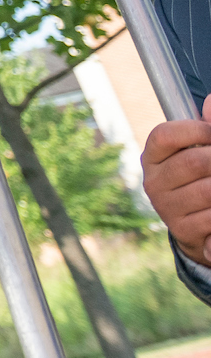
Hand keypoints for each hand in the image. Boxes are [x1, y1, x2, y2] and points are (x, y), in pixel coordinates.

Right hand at [142, 101, 210, 261]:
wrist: (201, 227)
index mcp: (153, 156)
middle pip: (194, 162)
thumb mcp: (202, 149)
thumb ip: (207, 127)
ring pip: (208, 191)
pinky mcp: (182, 230)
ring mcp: (166, 208)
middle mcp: (153, 181)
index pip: (165, 135)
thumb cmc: (204, 177)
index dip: (196, 130)